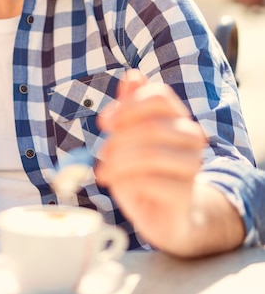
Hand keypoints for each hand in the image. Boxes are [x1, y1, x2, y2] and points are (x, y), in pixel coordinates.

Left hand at [95, 70, 243, 256]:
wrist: (166, 217)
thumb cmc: (144, 174)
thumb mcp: (129, 139)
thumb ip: (129, 109)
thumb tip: (132, 76)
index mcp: (176, 117)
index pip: (159, 96)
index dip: (127, 105)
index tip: (104, 122)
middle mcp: (191, 137)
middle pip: (152, 125)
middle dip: (118, 139)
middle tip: (101, 154)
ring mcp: (192, 166)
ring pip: (151, 154)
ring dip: (118, 162)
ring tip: (103, 172)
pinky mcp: (185, 194)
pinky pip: (151, 181)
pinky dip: (126, 181)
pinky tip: (118, 185)